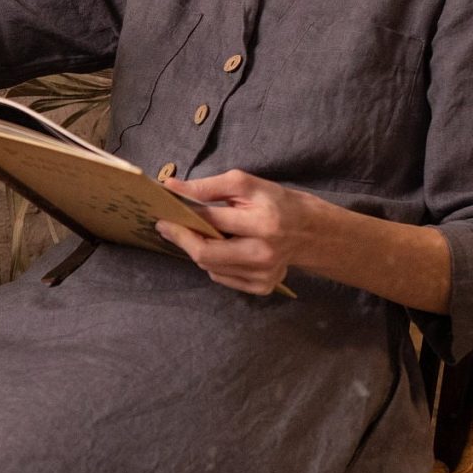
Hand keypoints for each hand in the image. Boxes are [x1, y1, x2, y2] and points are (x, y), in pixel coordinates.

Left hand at [155, 168, 319, 294]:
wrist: (308, 231)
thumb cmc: (274, 202)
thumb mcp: (245, 185)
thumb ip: (208, 186)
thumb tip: (171, 186)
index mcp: (264, 223)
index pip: (212, 221)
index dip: (183, 216)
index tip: (164, 212)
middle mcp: (264, 253)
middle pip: (205, 254)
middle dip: (181, 239)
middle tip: (166, 227)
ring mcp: (264, 274)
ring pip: (210, 267)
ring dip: (198, 249)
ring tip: (198, 234)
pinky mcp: (263, 287)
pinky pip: (222, 277)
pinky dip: (214, 263)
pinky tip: (221, 249)